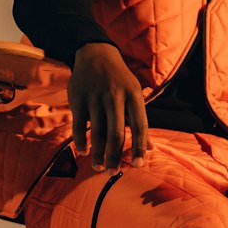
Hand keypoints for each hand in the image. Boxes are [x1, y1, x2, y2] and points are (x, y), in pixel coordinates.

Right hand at [69, 43, 148, 169]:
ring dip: (97, 153)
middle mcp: (115, 96)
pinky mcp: (78, 98)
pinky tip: (84, 152)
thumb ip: (140, 121)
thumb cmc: (119, 81)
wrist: (95, 54)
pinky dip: (81, 141)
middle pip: (116, 132)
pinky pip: (79, 125)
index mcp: (134, 95)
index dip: (139, 147)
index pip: (139, 126)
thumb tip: (150, 149)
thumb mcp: (134, 95)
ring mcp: (95, 97)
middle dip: (114, 156)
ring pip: (96, 132)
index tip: (139, 164)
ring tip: (98, 168)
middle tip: (112, 172)